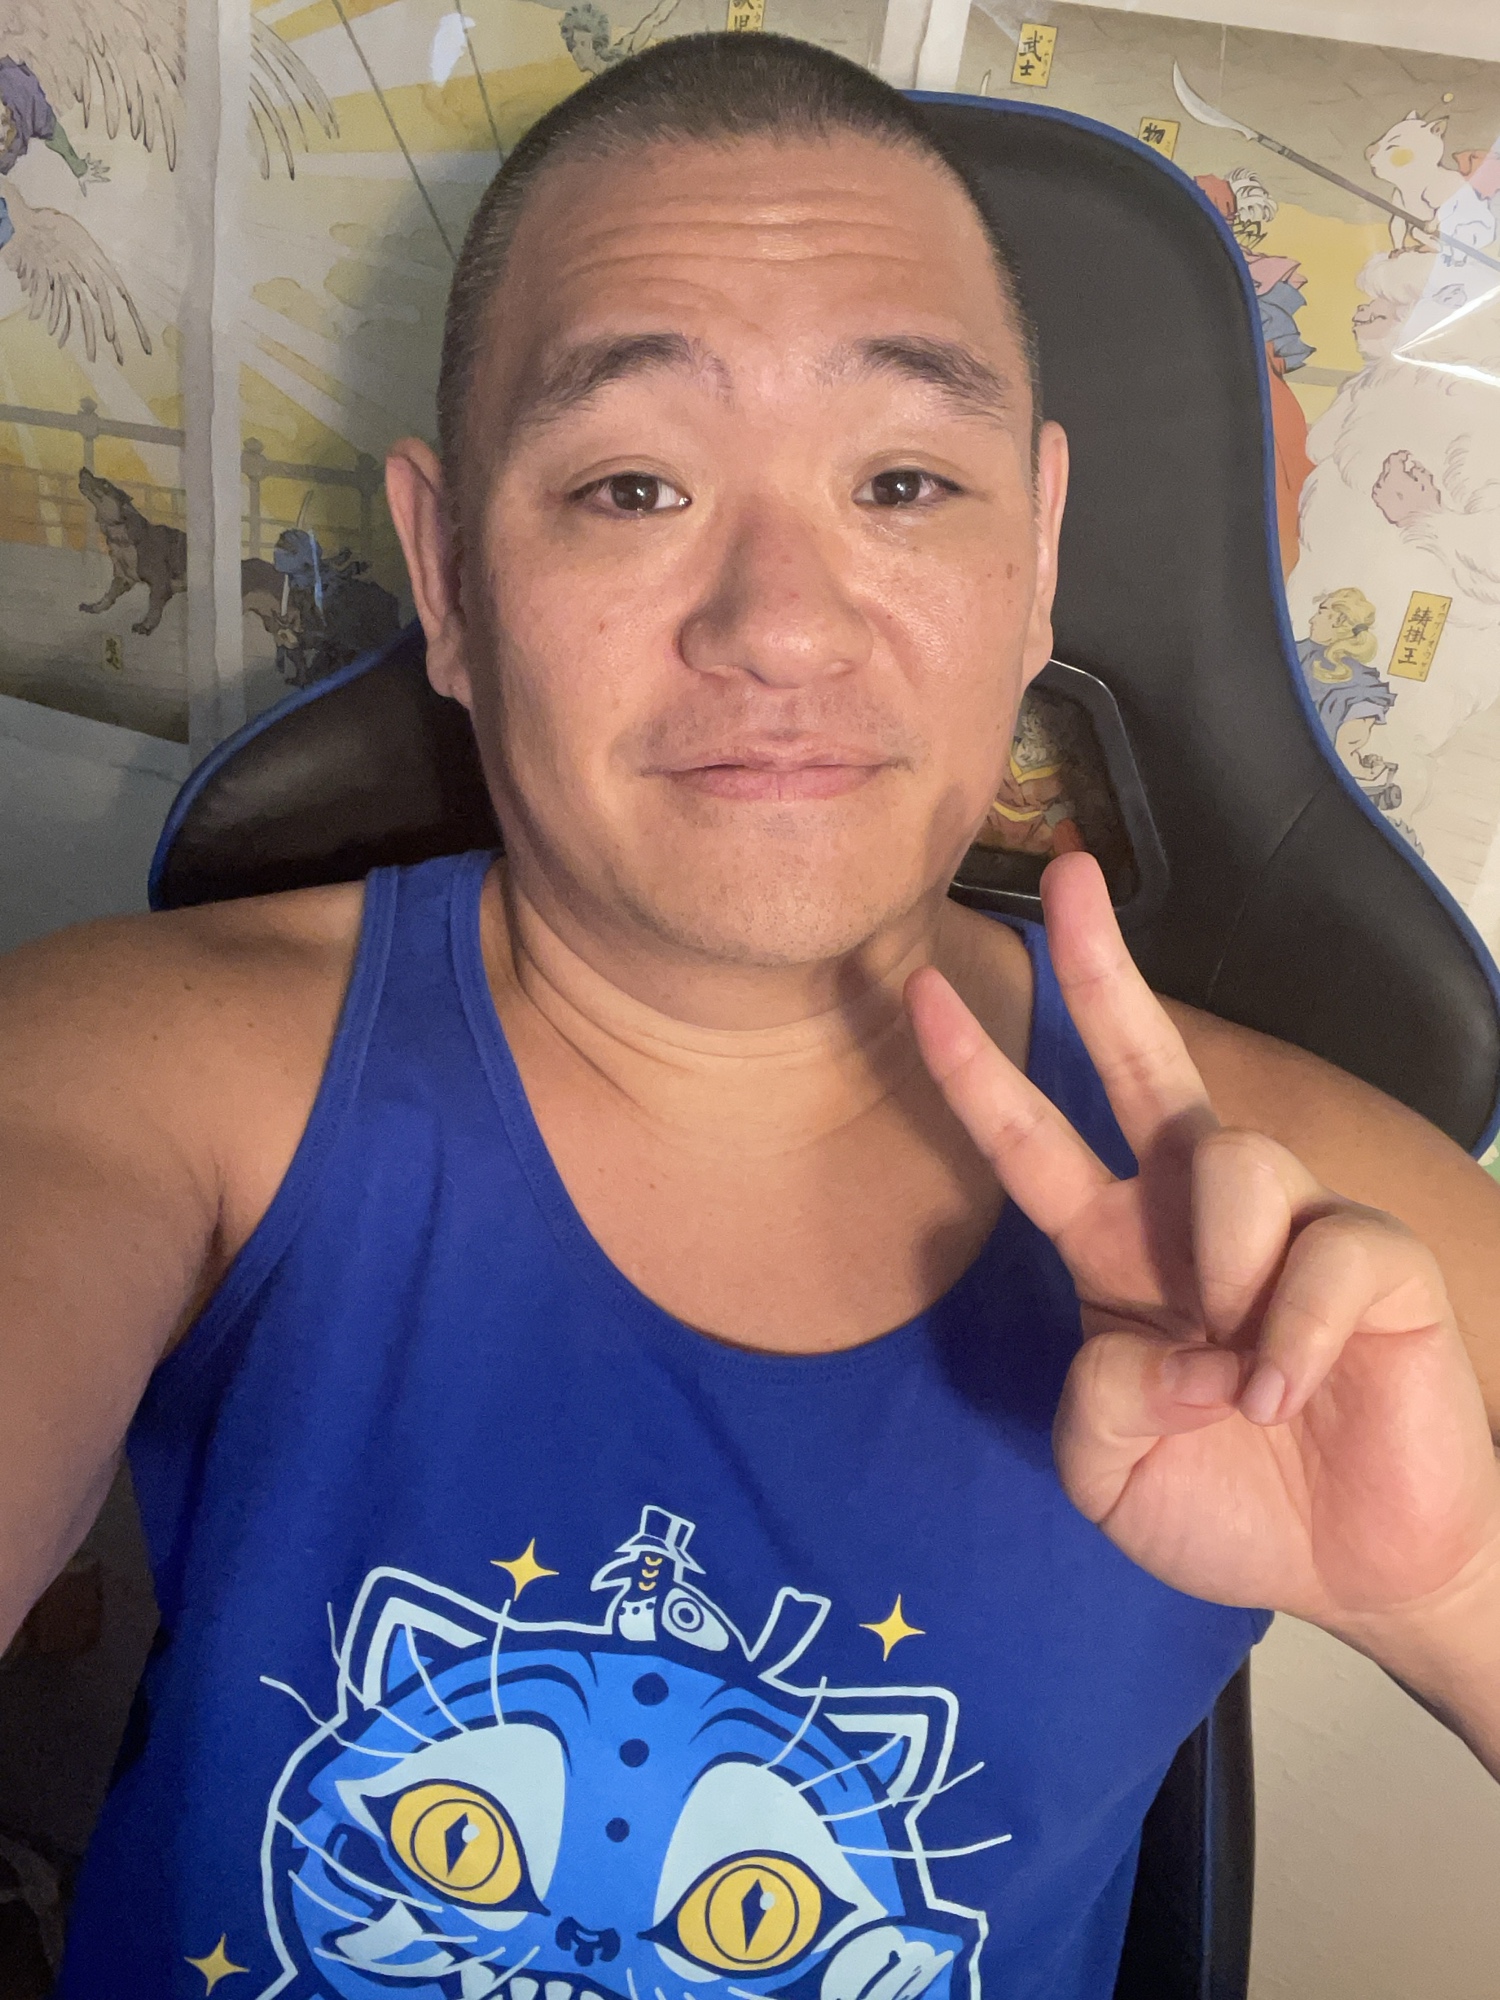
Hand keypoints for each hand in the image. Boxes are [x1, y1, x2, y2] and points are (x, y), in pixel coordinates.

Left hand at [907, 852, 1499, 1635]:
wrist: (1354, 1567)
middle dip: (1103, 965)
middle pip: (1144, 1058)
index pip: (1033, 1142)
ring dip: (1217, 1272)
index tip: (921, 988)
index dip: (975, 1072)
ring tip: (1232, 1382)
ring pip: (1233, 1159)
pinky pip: (1325, 1253)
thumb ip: (1094, 1407)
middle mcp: (1194, 1215)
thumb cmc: (1225, 1502)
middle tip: (1067, 876)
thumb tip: (1159, 1346)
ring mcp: (1290, 1224)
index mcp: (1115, 1247)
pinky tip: (1279, 1398)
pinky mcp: (1378, 1259)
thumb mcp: (1111, 1474)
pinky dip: (1288, 1338)